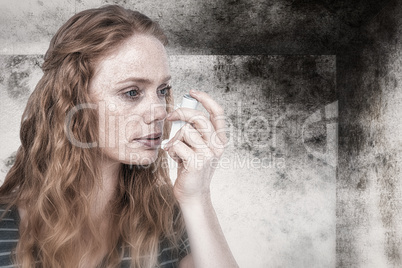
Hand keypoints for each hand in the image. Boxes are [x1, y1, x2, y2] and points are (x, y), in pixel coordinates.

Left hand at [163, 89, 226, 203]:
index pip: (217, 112)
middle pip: (197, 118)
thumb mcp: (196, 147)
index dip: (206, 99)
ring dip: (174, 139)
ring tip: (174, 150)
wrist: (192, 193)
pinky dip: (171, 150)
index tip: (192, 92)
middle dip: (180, 113)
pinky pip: (177, 145)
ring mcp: (208, 154)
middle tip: (168, 117)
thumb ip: (194, 131)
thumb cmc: (191, 168)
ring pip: (185, 131)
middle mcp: (217, 145)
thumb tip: (179, 113)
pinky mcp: (197, 162)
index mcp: (219, 139)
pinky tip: (174, 158)